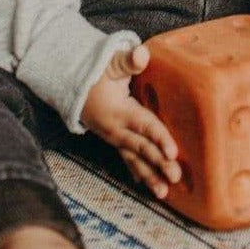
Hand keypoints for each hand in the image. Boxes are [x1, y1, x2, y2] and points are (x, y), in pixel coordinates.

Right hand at [80, 44, 180, 197]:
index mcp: (118, 111)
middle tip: (176, 177)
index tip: (173, 152)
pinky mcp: (114, 139)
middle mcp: (115, 129)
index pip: (143, 126)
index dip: (159, 138)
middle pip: (140, 148)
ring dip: (148, 176)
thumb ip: (128, 60)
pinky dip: (137, 172)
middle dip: (158, 164)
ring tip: (163, 193)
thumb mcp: (111, 61)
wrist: (73, 84)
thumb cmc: (98, 71)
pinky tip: (146, 186)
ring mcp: (113, 137)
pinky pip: (127, 159)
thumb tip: (142, 55)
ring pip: (133, 159)